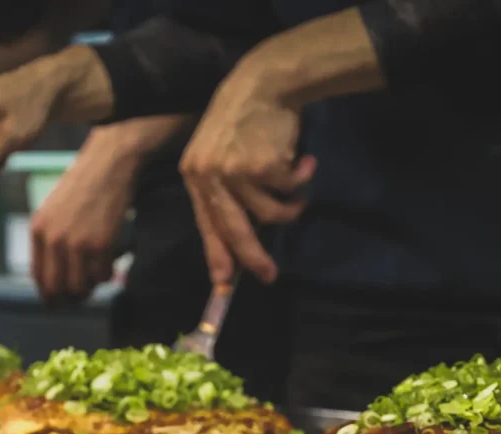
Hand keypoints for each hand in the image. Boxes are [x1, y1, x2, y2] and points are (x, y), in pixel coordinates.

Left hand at [30, 127, 140, 303]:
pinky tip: (111, 263)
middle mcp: (54, 240)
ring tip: (98, 278)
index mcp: (38, 230)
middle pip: (57, 287)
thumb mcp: (54, 210)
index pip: (38, 276)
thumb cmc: (84, 184)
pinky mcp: (101, 244)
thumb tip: (56, 274)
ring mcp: (77, 243)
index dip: (49, 294)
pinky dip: (108, 274)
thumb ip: (50, 239)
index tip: (58, 302)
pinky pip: (103, 275)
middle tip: (79, 300)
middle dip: (68, 299)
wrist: (108, 165)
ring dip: (91, 287)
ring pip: (81, 286)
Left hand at [180, 60, 315, 284]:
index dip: (216, 255)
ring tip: (299, 195)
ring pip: (269, 214)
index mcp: (195, 176)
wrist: (262, 83)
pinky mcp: (261, 165)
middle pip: (234, 230)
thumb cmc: (244, 122)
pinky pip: (289, 191)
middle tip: (269, 275)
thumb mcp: (221, 155)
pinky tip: (305, 164)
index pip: (206, 224)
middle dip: (252, 257)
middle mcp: (209, 175)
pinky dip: (302, 180)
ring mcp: (234, 171)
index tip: (223, 283)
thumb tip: (238, 243)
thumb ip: (225, 194)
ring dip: (290, 208)